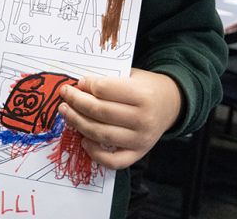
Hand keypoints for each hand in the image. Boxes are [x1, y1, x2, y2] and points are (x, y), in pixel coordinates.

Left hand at [56, 68, 182, 169]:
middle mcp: (143, 119)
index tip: (78, 82)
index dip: (88, 85)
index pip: (105, 90)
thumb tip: (79, 88)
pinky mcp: (138, 154)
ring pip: (101, 134)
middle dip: (77, 102)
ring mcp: (140, 139)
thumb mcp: (132, 75)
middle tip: (65, 95)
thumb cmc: (147, 87)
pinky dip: (95, 153)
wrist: (171, 104)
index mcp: (143, 95)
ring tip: (66, 112)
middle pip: (100, 112)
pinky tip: (83, 140)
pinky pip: (112, 160)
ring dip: (78, 123)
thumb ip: (109, 82)